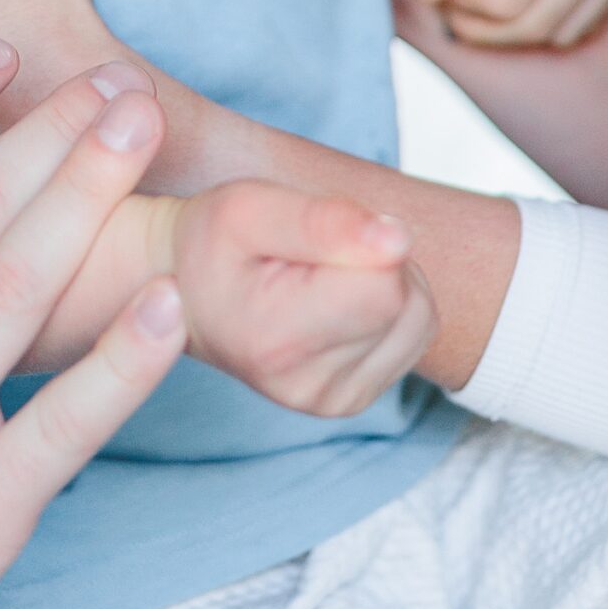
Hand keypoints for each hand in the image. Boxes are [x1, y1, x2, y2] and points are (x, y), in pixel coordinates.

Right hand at [166, 181, 437, 417]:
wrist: (188, 290)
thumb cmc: (212, 241)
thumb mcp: (247, 207)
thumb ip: (323, 219)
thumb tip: (400, 241)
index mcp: (279, 343)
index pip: (385, 287)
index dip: (363, 241)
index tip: (313, 234)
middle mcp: (310, 389)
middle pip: (407, 301)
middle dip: (375, 259)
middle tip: (311, 253)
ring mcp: (334, 402)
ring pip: (419, 317)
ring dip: (386, 279)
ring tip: (322, 273)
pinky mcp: (352, 400)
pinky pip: (413, 335)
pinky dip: (388, 306)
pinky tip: (339, 299)